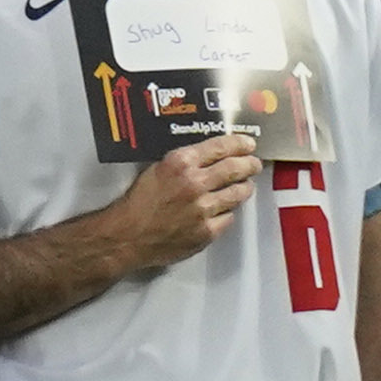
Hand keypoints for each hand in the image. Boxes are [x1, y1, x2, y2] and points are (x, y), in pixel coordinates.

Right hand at [98, 130, 263, 272]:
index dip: (239, 144)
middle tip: (253, 163)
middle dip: (249, 164)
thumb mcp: (156, 169)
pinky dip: (228, 212)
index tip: (248, 144)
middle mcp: (195, 183)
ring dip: (244, 187)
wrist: (127, 236)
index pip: (220, 147)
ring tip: (245, 186)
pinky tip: (224, 209)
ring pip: (238, 193)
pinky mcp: (207, 231)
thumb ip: (183, 162)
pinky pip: (229, 217)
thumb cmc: (137, 204)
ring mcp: (203, 208)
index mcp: (180, 163)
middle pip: (236, 168)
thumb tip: (208, 157)